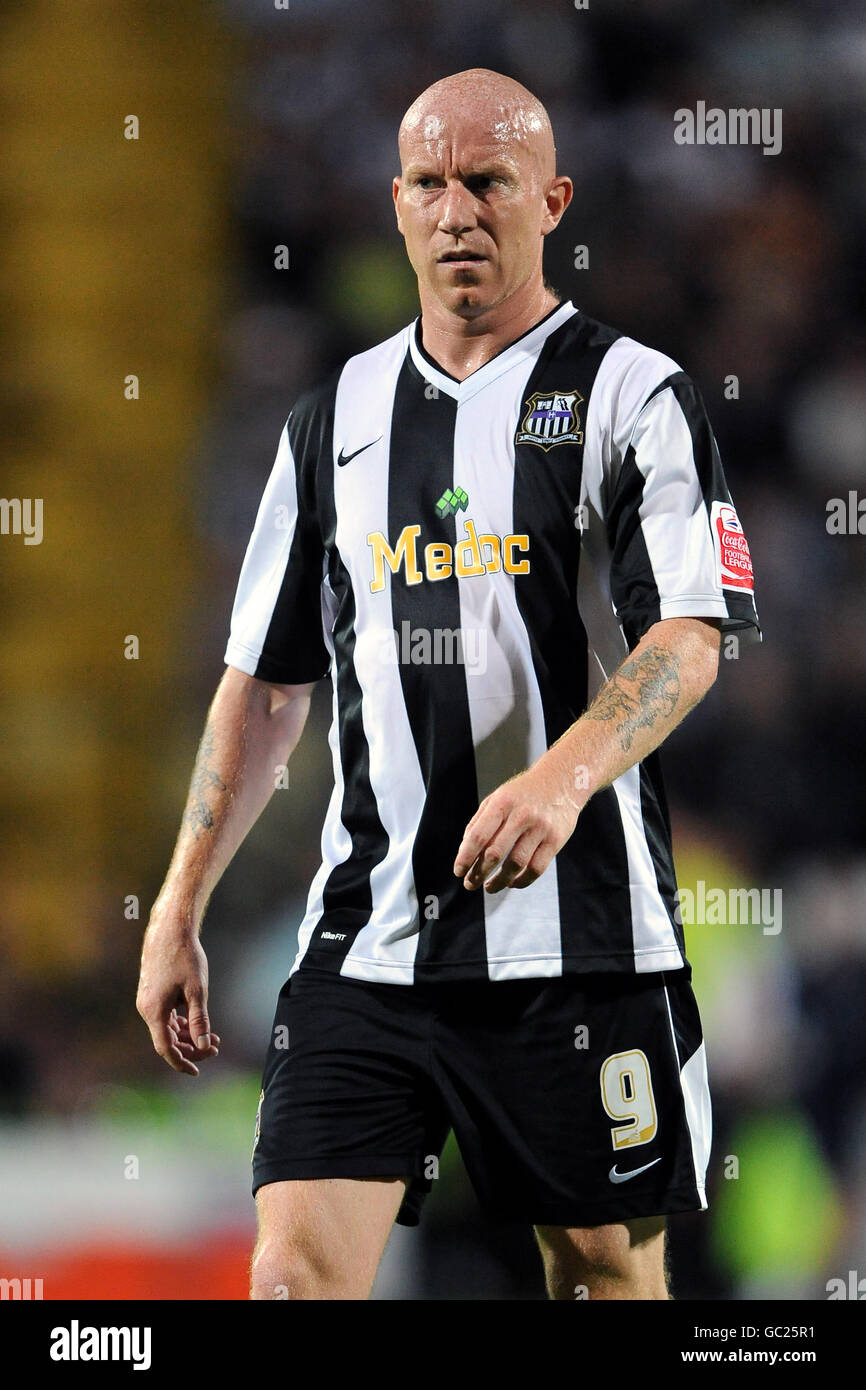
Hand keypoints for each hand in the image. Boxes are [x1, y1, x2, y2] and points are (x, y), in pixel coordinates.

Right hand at [136, 921, 220, 1075]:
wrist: (170, 930)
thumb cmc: (184, 957)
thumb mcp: (197, 990)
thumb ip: (199, 1020)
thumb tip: (203, 1045)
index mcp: (154, 1011)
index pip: (166, 1048)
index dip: (181, 1062)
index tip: (197, 1071)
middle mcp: (146, 1008)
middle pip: (167, 1040)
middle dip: (191, 1047)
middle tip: (216, 1047)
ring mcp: (147, 1001)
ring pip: (167, 1028)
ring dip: (188, 1035)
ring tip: (213, 1037)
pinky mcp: (152, 993)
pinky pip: (165, 1016)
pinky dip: (181, 1023)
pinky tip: (197, 1022)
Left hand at [453, 753, 581, 892]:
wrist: (561, 780)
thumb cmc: (523, 793)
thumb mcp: (498, 797)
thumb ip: (480, 822)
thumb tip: (465, 851)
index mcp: (502, 803)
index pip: (478, 836)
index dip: (465, 857)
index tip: (458, 871)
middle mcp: (521, 815)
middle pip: (495, 853)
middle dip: (478, 873)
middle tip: (470, 884)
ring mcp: (540, 828)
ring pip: (516, 864)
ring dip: (500, 881)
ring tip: (490, 887)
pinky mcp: (556, 840)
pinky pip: (536, 868)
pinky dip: (522, 881)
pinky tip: (512, 883)